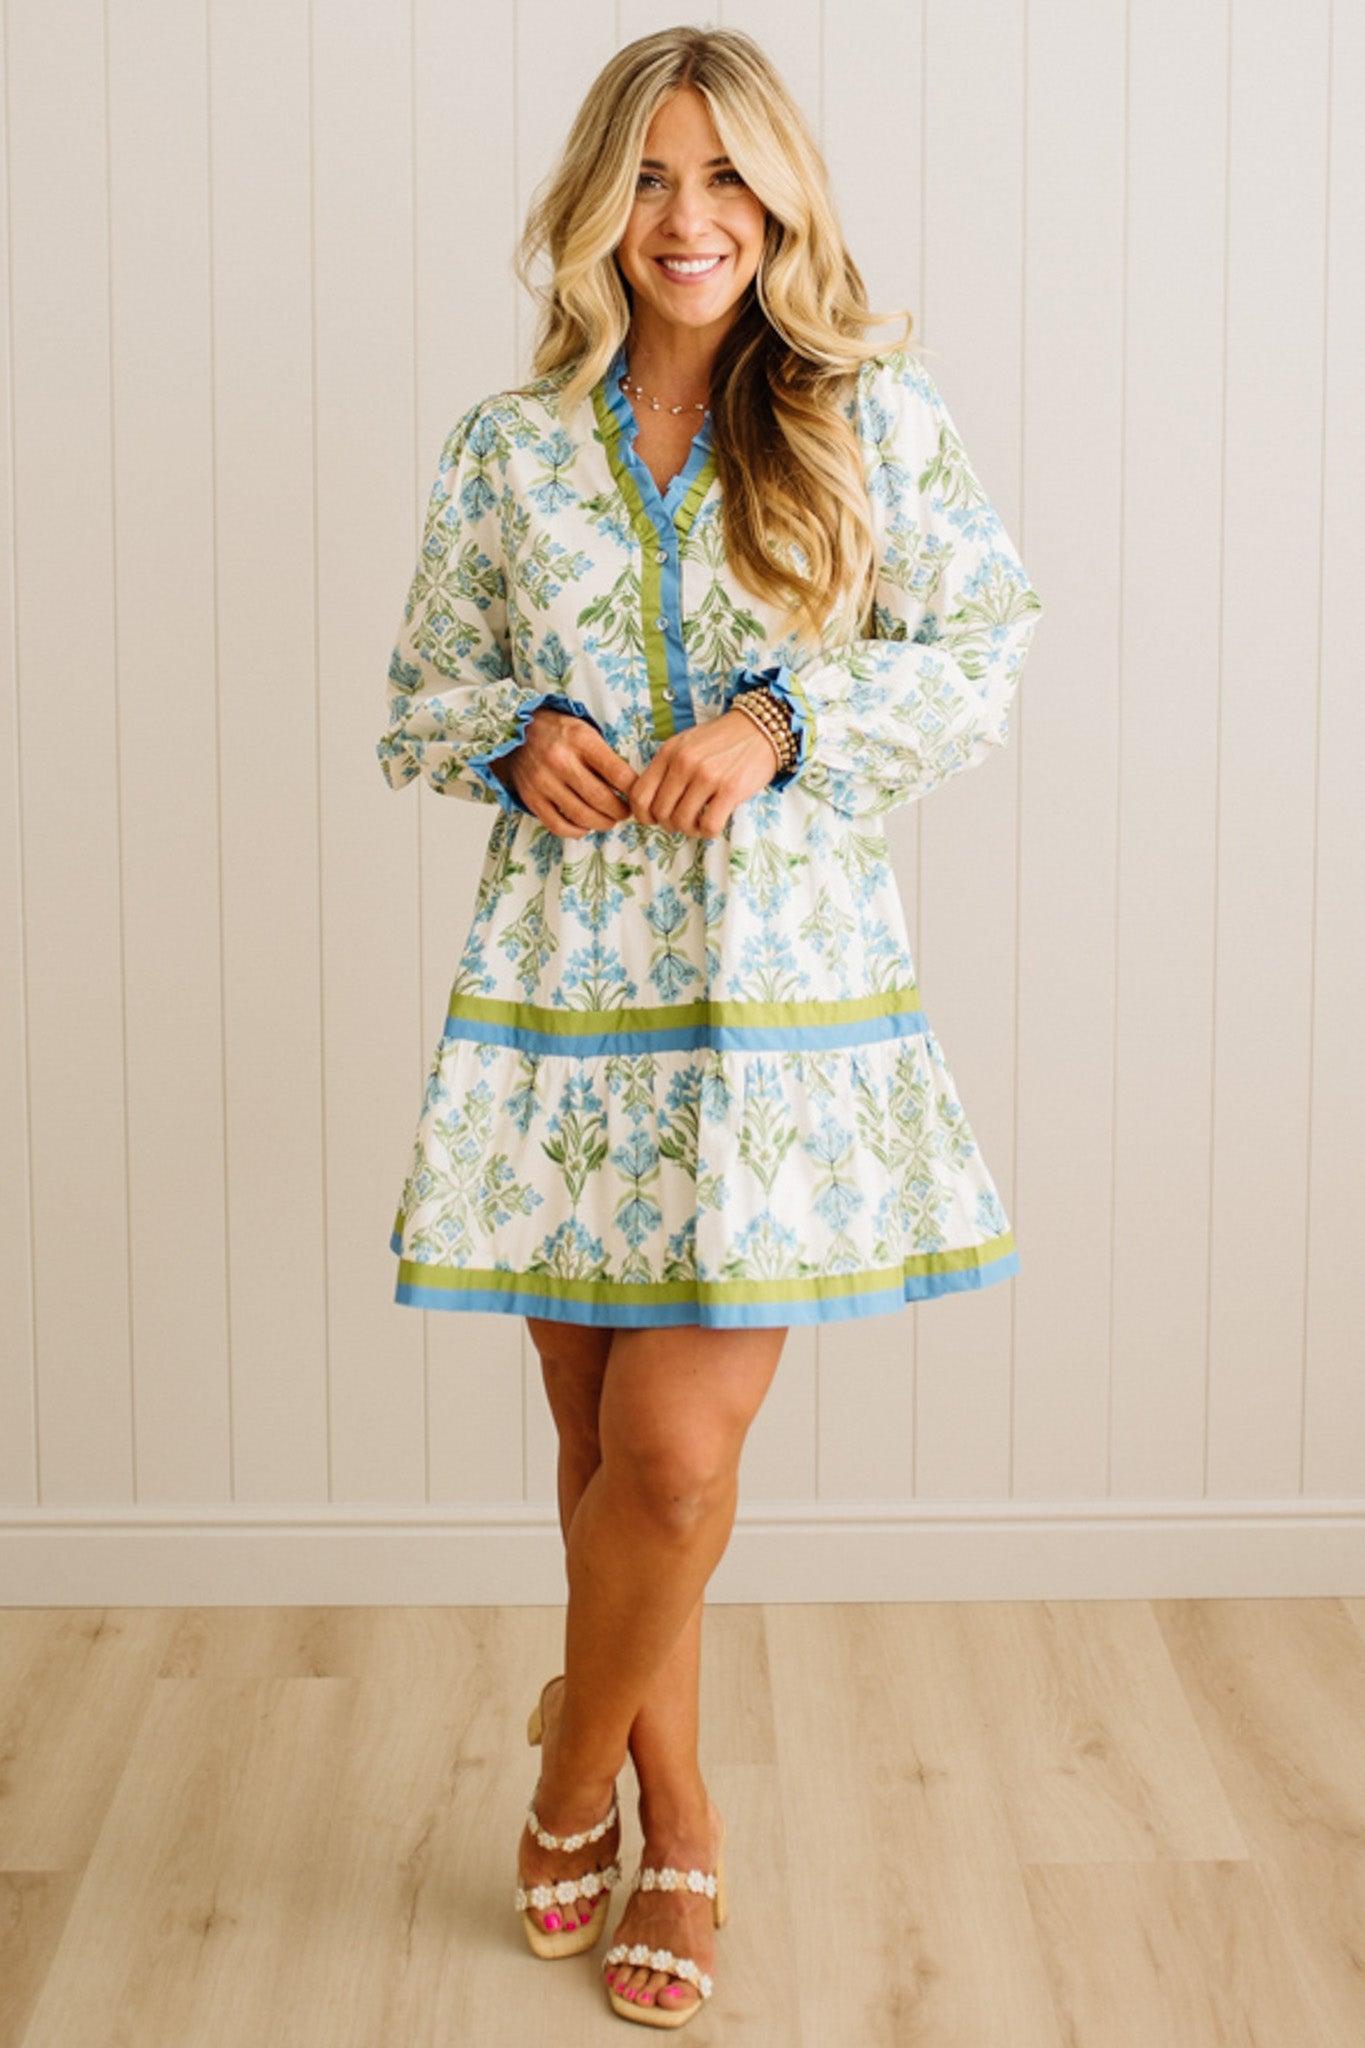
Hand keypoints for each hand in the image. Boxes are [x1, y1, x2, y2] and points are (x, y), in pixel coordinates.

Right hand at [500, 708, 638, 837]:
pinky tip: (585, 826)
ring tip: (609, 820)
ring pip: (582, 816)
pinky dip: (576, 831)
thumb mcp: (586, 731)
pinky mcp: (531, 798)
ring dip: (602, 823)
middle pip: (602, 799)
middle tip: (625, 812)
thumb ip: (606, 757)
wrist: (516, 731)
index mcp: (581, 740)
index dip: (634, 790)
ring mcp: (543, 782)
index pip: (618, 774)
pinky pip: (558, 826)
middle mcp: (560, 761)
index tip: (637, 795)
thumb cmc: (559, 732)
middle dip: (620, 811)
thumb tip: (630, 788)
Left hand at [627, 709, 779, 838]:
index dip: (643, 815)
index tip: (655, 818)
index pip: (639, 795)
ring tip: (698, 822)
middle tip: (682, 820)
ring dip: (689, 829)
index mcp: (668, 752)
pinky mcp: (730, 789)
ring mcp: (707, 776)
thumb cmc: (721, 740)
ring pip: (681, 822)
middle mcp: (684, 763)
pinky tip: (713, 822)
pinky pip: (708, 826)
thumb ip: (666, 768)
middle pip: (659, 813)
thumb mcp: (685, 744)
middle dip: (668, 824)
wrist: (760, 728)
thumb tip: (650, 805)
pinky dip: (708, 831)